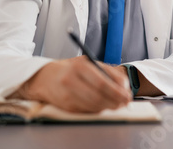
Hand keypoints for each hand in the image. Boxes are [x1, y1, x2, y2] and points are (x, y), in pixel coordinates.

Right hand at [10, 56, 131, 112]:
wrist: (44, 77)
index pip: (102, 82)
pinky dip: (98, 110)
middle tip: (125, 102)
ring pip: (93, 105)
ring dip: (109, 107)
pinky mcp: (65, 106)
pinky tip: (104, 106)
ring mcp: (67, 94)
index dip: (117, 91)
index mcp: (79, 66)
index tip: (127, 94)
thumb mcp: (88, 63)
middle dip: (116, 101)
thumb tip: (124, 86)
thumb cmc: (71, 69)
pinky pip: (87, 111)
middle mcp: (71, 80)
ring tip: (117, 104)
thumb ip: (107, 71)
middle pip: (99, 95)